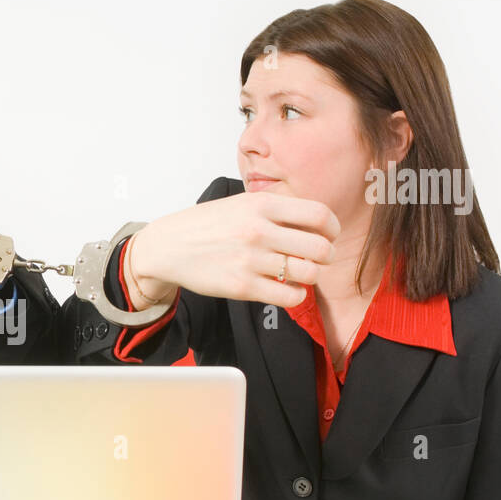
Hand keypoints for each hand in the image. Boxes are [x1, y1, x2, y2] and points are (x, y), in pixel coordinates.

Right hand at [124, 191, 339, 308]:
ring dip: (311, 276)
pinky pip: (289, 296)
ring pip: (308, 273)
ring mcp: (250, 260)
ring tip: (300, 274)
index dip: (332, 228)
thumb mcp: (242, 203)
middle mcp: (258, 230)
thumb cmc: (206, 225)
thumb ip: (277, 209)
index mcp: (261, 205)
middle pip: (320, 248)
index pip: (318, 215)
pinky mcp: (242, 286)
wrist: (168, 246)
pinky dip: (296, 295)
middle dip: (326, 256)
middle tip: (318, 259)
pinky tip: (287, 288)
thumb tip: (315, 224)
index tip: (329, 235)